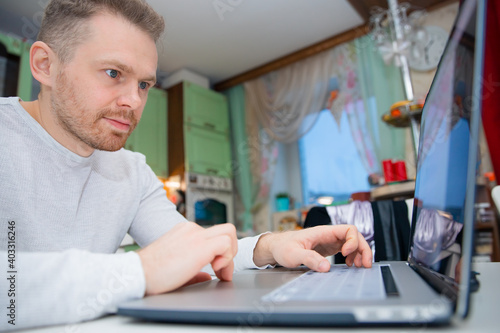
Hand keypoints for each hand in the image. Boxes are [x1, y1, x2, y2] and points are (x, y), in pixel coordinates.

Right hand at [138, 222, 236, 294]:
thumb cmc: (151, 274)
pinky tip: (216, 270)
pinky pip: (225, 243)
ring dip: (230, 254)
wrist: (137, 274)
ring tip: (221, 271)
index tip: (218, 271)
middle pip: (226, 229)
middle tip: (224, 271)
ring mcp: (195, 235)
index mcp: (185, 232)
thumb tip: (206, 276)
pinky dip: (227, 258)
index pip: (214, 235)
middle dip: (231, 251)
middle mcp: (191, 230)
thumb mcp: (176, 267)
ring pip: (229, 232)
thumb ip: (194, 270)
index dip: (221, 253)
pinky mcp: (199, 246)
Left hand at [253, 225, 371, 271]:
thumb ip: (308, 259)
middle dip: (363, 249)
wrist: (277, 247)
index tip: (346, 254)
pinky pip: (347, 250)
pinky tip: (350, 265)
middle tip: (365, 264)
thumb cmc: (283, 247)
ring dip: (360, 253)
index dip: (353, 241)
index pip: (348, 229)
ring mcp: (330, 241)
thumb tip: (326, 267)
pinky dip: (353, 257)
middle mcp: (329, 235)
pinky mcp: (329, 249)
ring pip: (353, 243)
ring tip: (359, 266)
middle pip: (354, 236)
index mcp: (323, 232)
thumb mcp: (293, 254)